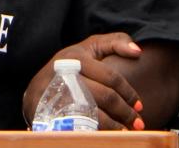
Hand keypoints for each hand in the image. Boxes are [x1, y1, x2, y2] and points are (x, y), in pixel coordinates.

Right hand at [22, 33, 145, 130]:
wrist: (38, 90)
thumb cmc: (70, 65)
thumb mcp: (88, 48)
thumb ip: (114, 43)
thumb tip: (137, 51)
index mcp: (77, 58)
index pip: (111, 77)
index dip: (129, 92)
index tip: (139, 105)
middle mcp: (66, 75)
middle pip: (105, 97)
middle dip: (125, 112)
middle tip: (138, 122)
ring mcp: (57, 95)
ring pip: (94, 114)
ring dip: (114, 126)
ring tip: (126, 130)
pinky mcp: (52, 113)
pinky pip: (80, 126)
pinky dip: (97, 132)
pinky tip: (107, 135)